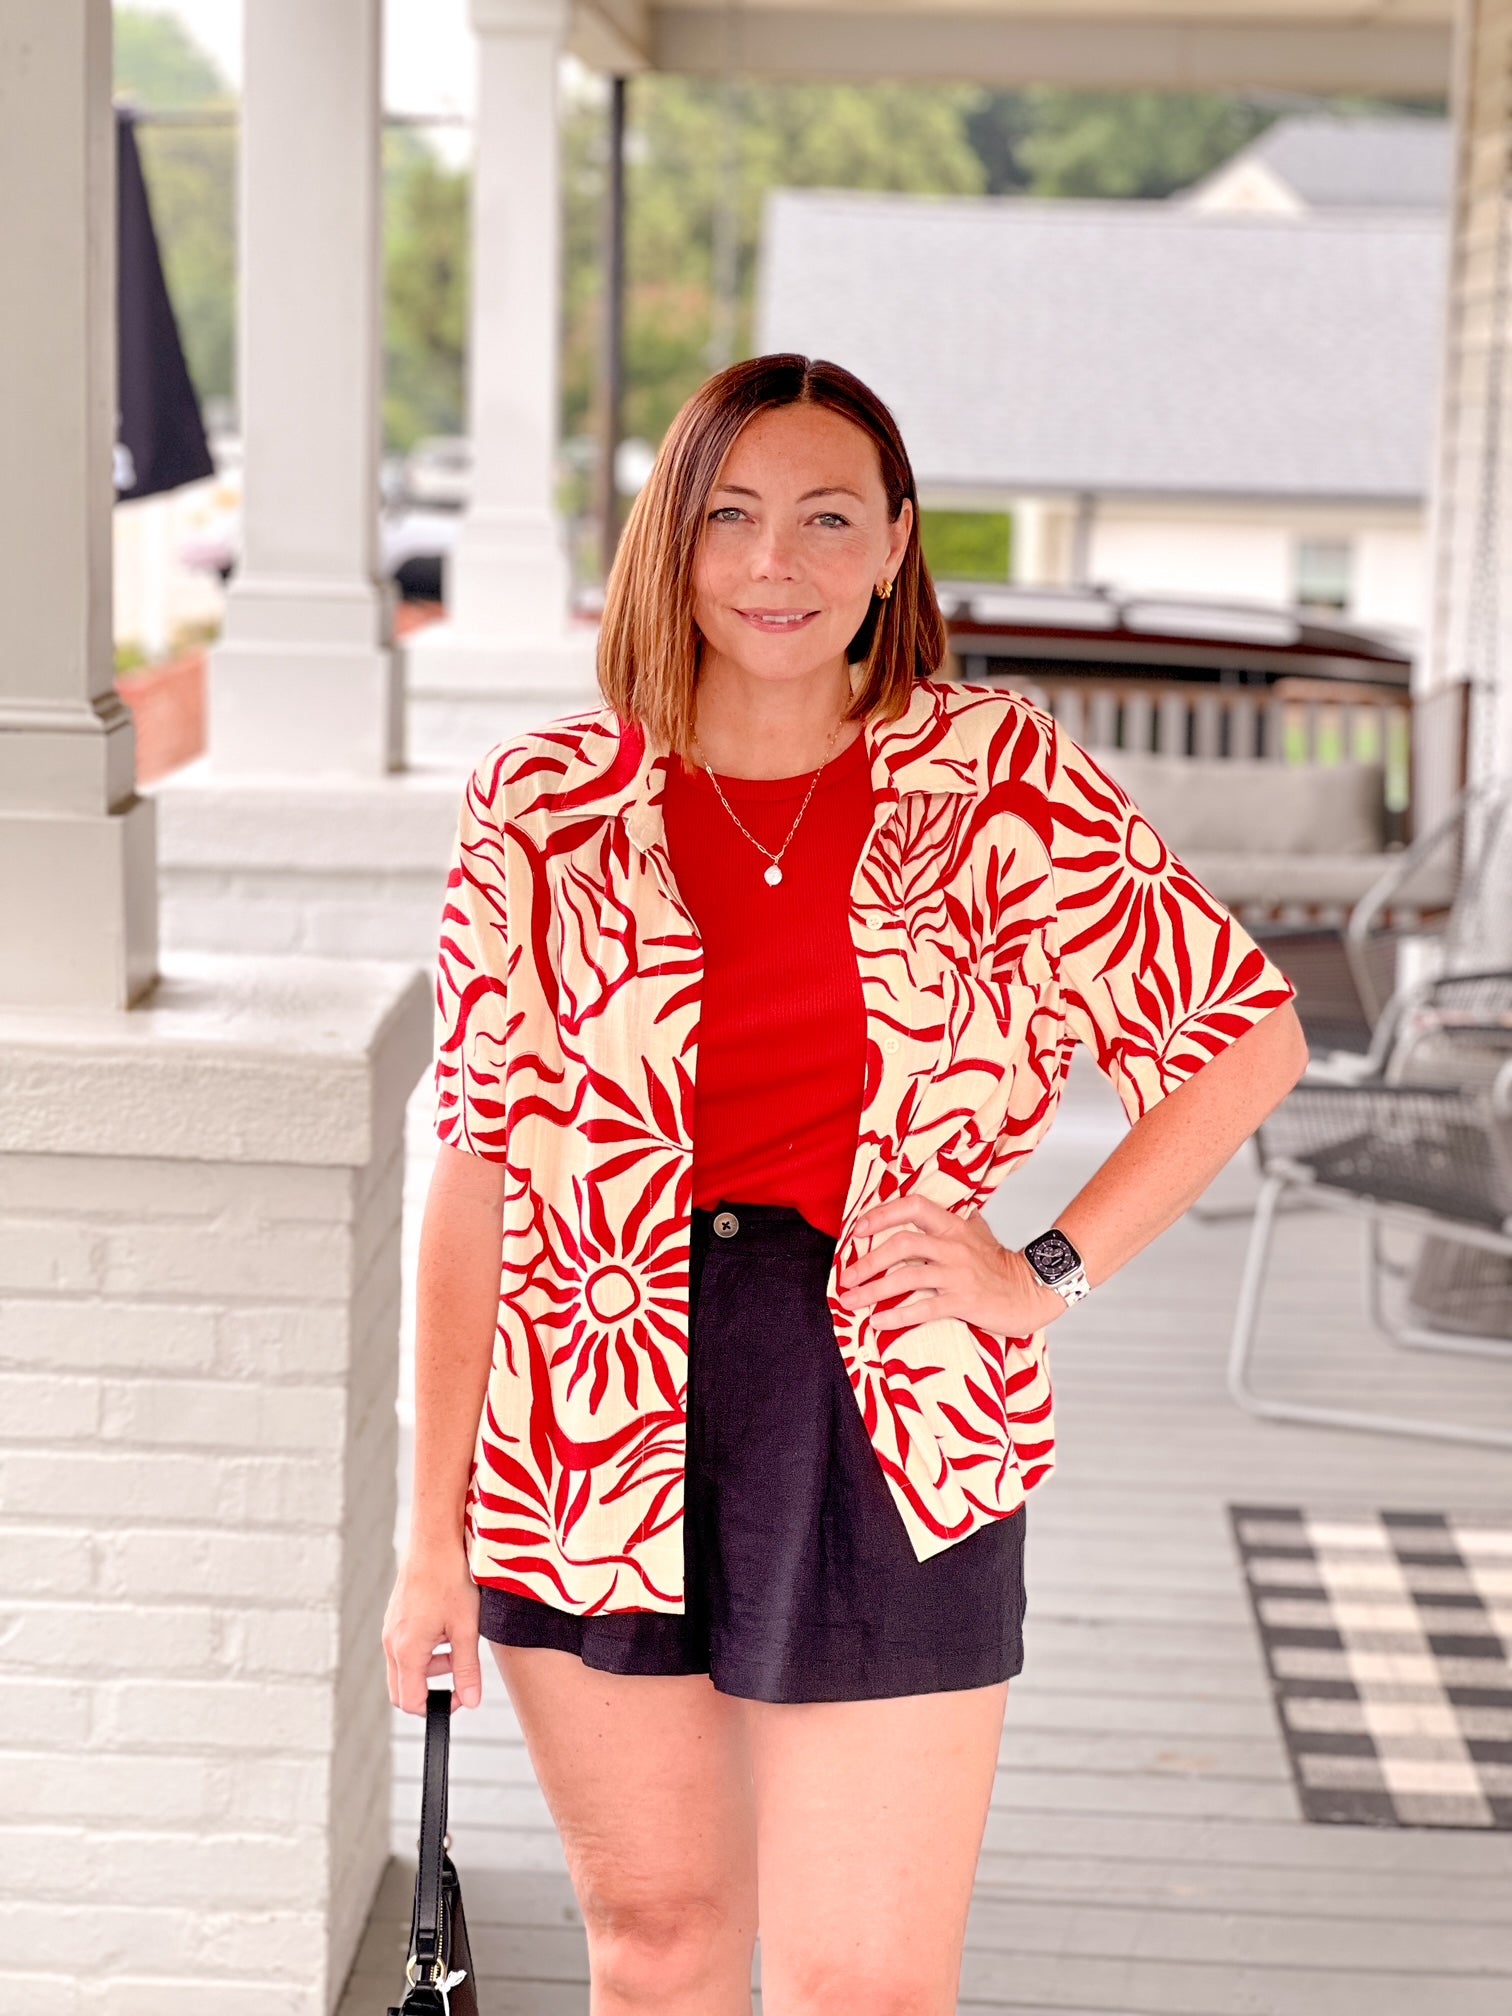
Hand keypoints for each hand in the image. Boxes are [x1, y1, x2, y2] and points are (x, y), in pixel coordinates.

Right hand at [382, 1540, 483, 1715]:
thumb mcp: (466, 1628)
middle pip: (403, 1690)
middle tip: (459, 1672)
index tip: (460, 1696)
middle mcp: (391, 1643)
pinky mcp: (395, 1618)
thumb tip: (471, 1701)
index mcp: (407, 1651)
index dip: (437, 1708)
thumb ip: (467, 1669)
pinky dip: (425, 1649)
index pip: (410, 1703)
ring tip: (458, 1643)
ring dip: (431, 1667)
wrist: (435, 1541)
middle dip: (431, 1689)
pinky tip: (446, 1627)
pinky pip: (404, 1646)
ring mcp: (390, 1629)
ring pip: (405, 1667)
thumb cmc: (450, 1579)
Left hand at [836, 1193, 1067, 1336]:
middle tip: (845, 1278)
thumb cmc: (1002, 1265)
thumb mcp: (981, 1234)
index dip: (882, 1214)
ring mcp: (958, 1274)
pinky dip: (898, 1315)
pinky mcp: (964, 1301)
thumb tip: (953, 1208)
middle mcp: (953, 1246)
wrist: (1033, 1291)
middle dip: (868, 1261)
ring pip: (907, 1277)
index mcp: (954, 1226)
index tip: (857, 1230)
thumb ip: (961, 1221)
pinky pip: (924, 1307)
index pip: (913, 1206)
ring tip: (850, 1302)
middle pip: (902, 1244)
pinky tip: (878, 1322)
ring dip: (873, 1290)